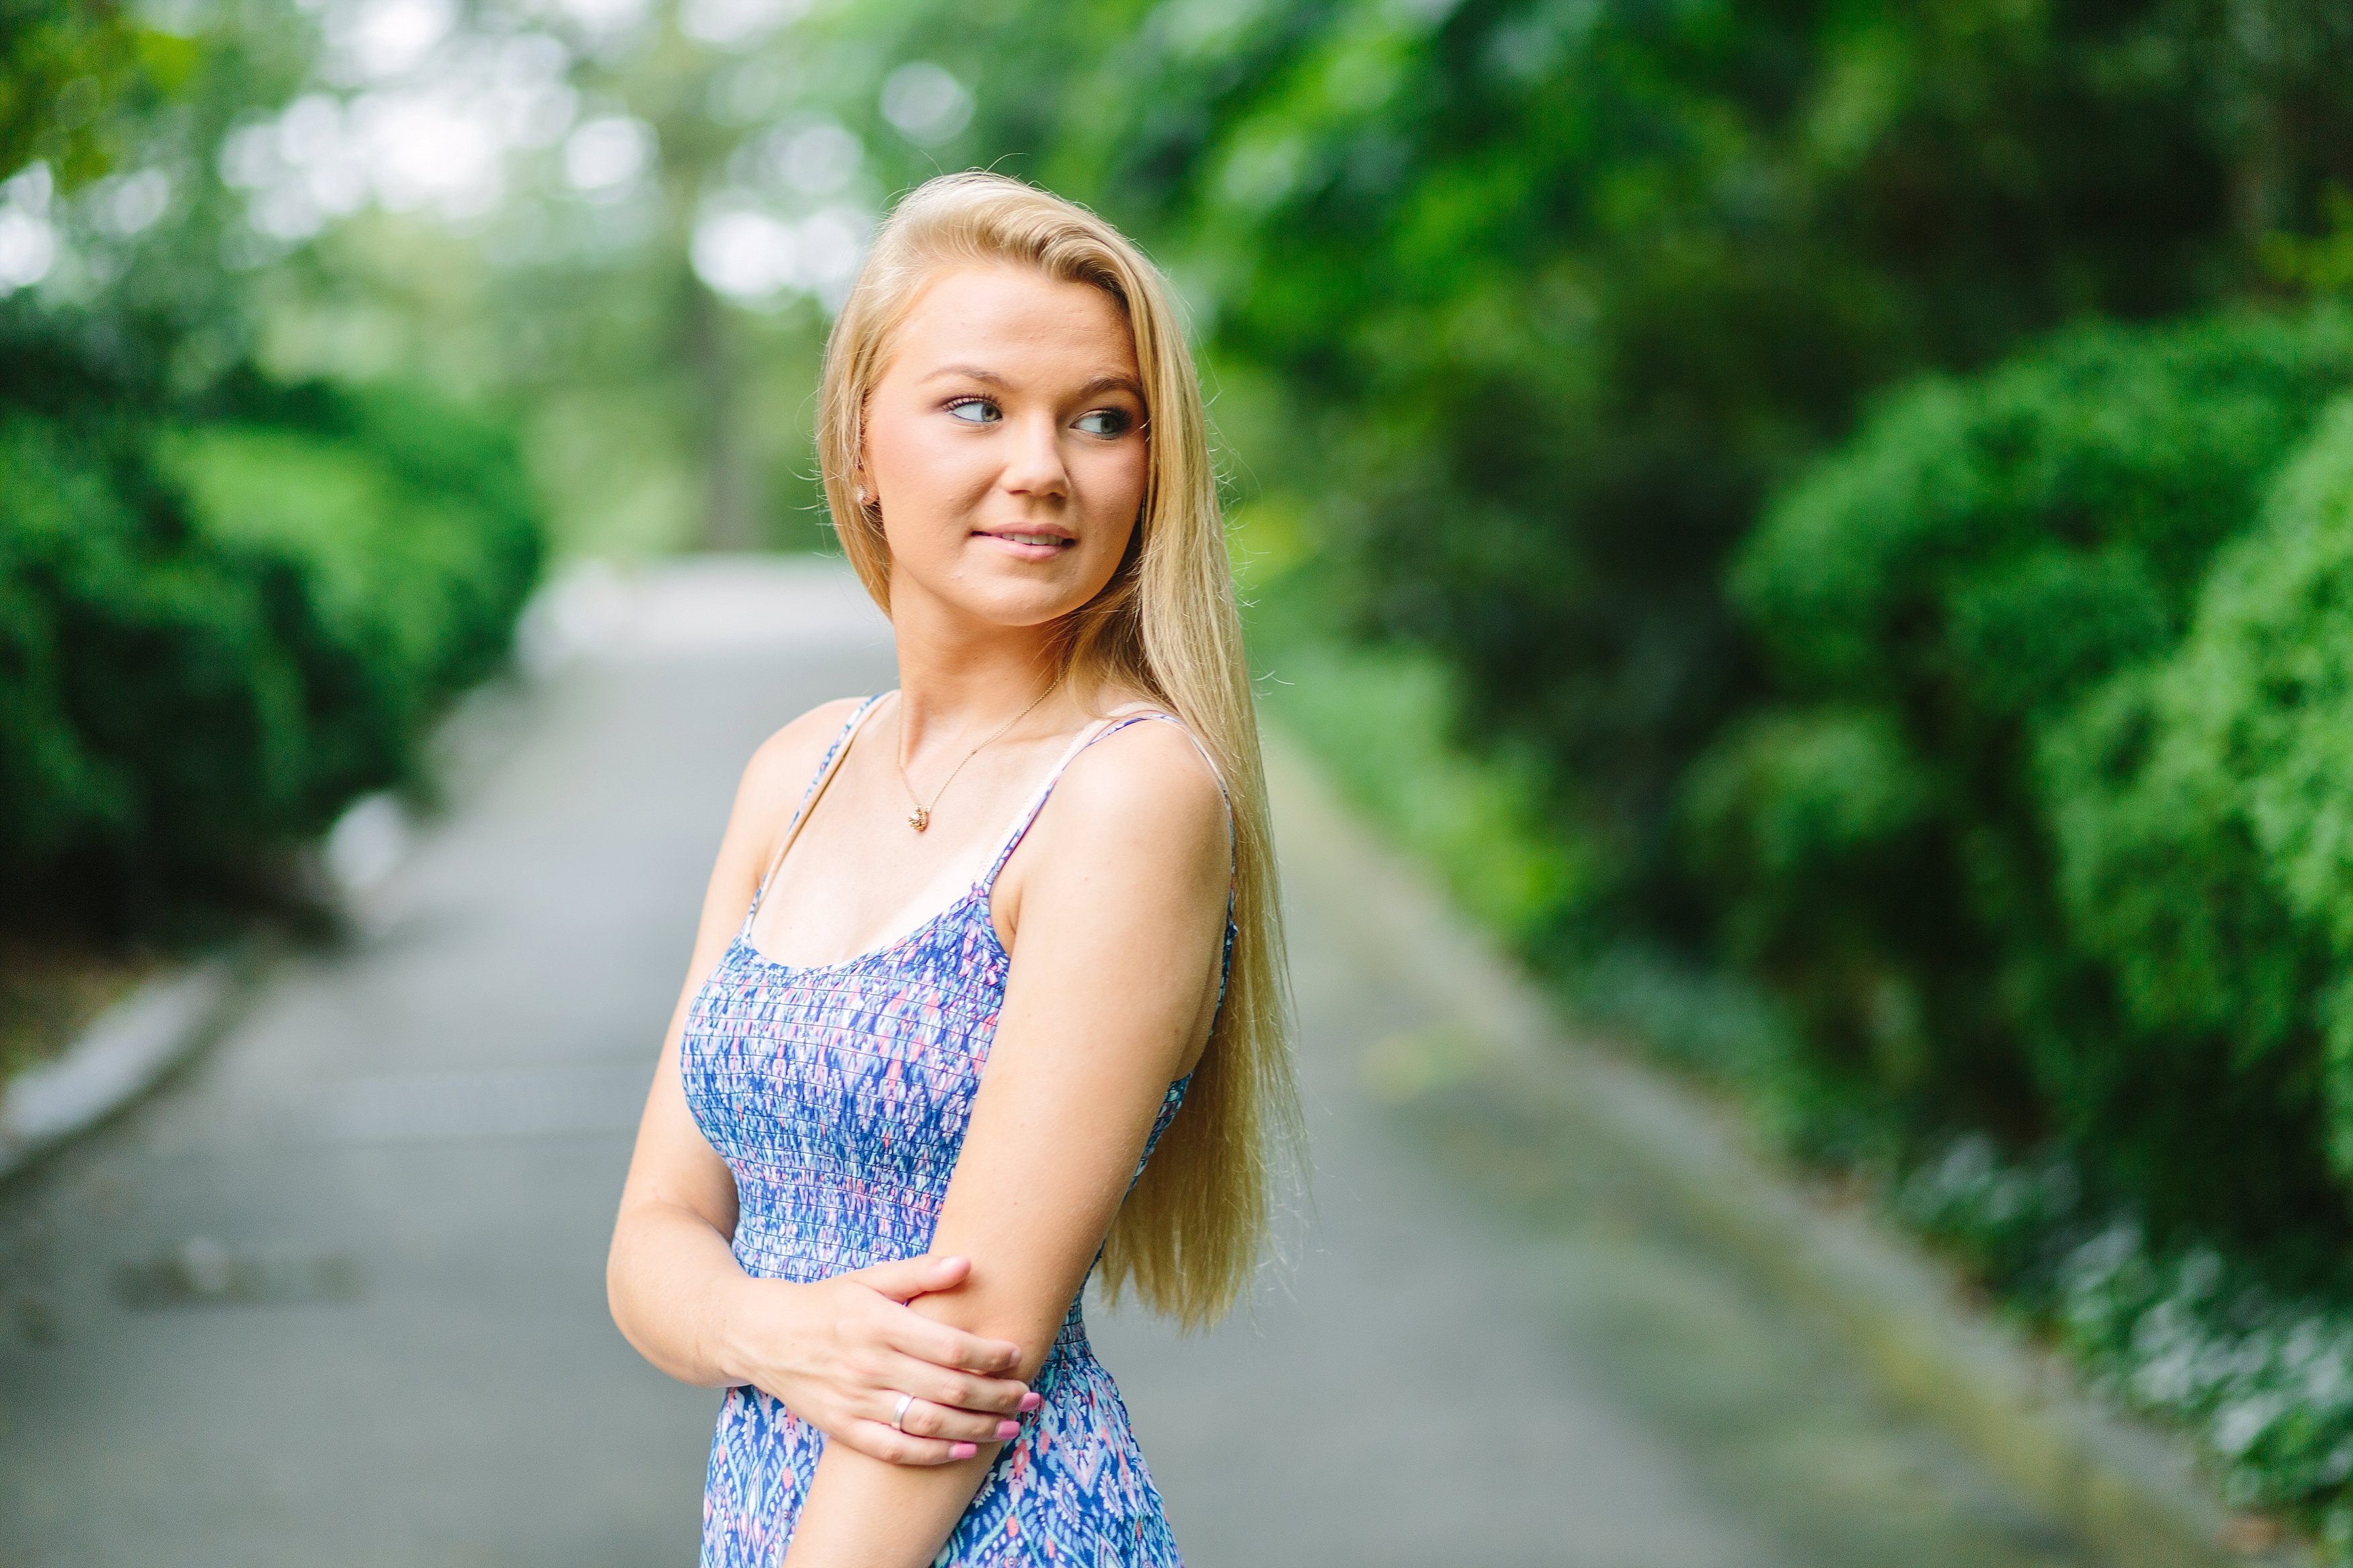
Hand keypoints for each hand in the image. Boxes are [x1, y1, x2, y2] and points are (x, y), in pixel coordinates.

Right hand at [723, 1254, 1037, 1465]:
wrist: (763, 1335)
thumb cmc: (827, 1302)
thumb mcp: (870, 1279)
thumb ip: (920, 1272)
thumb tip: (967, 1263)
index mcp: (879, 1323)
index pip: (950, 1346)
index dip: (990, 1355)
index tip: (1017, 1354)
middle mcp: (868, 1365)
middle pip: (948, 1389)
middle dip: (997, 1396)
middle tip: (1029, 1396)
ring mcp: (854, 1400)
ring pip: (928, 1424)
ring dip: (976, 1429)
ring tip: (1010, 1427)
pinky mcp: (842, 1427)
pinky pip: (895, 1449)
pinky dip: (933, 1454)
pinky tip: (966, 1450)